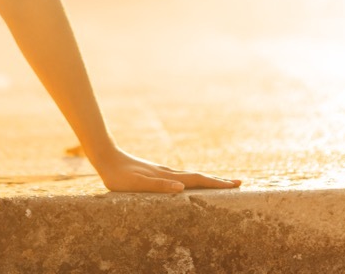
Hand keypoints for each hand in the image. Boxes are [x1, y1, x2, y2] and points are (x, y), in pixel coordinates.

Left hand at [92, 147, 241, 193]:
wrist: (106, 157)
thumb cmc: (119, 175)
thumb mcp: (137, 184)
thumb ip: (158, 186)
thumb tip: (180, 188)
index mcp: (167, 177)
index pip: (197, 180)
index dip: (216, 183)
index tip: (235, 184)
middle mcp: (168, 173)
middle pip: (198, 177)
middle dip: (218, 182)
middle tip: (238, 183)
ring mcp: (162, 172)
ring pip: (190, 177)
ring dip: (206, 181)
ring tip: (219, 184)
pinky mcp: (154, 173)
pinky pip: (180, 178)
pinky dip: (192, 181)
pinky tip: (188, 183)